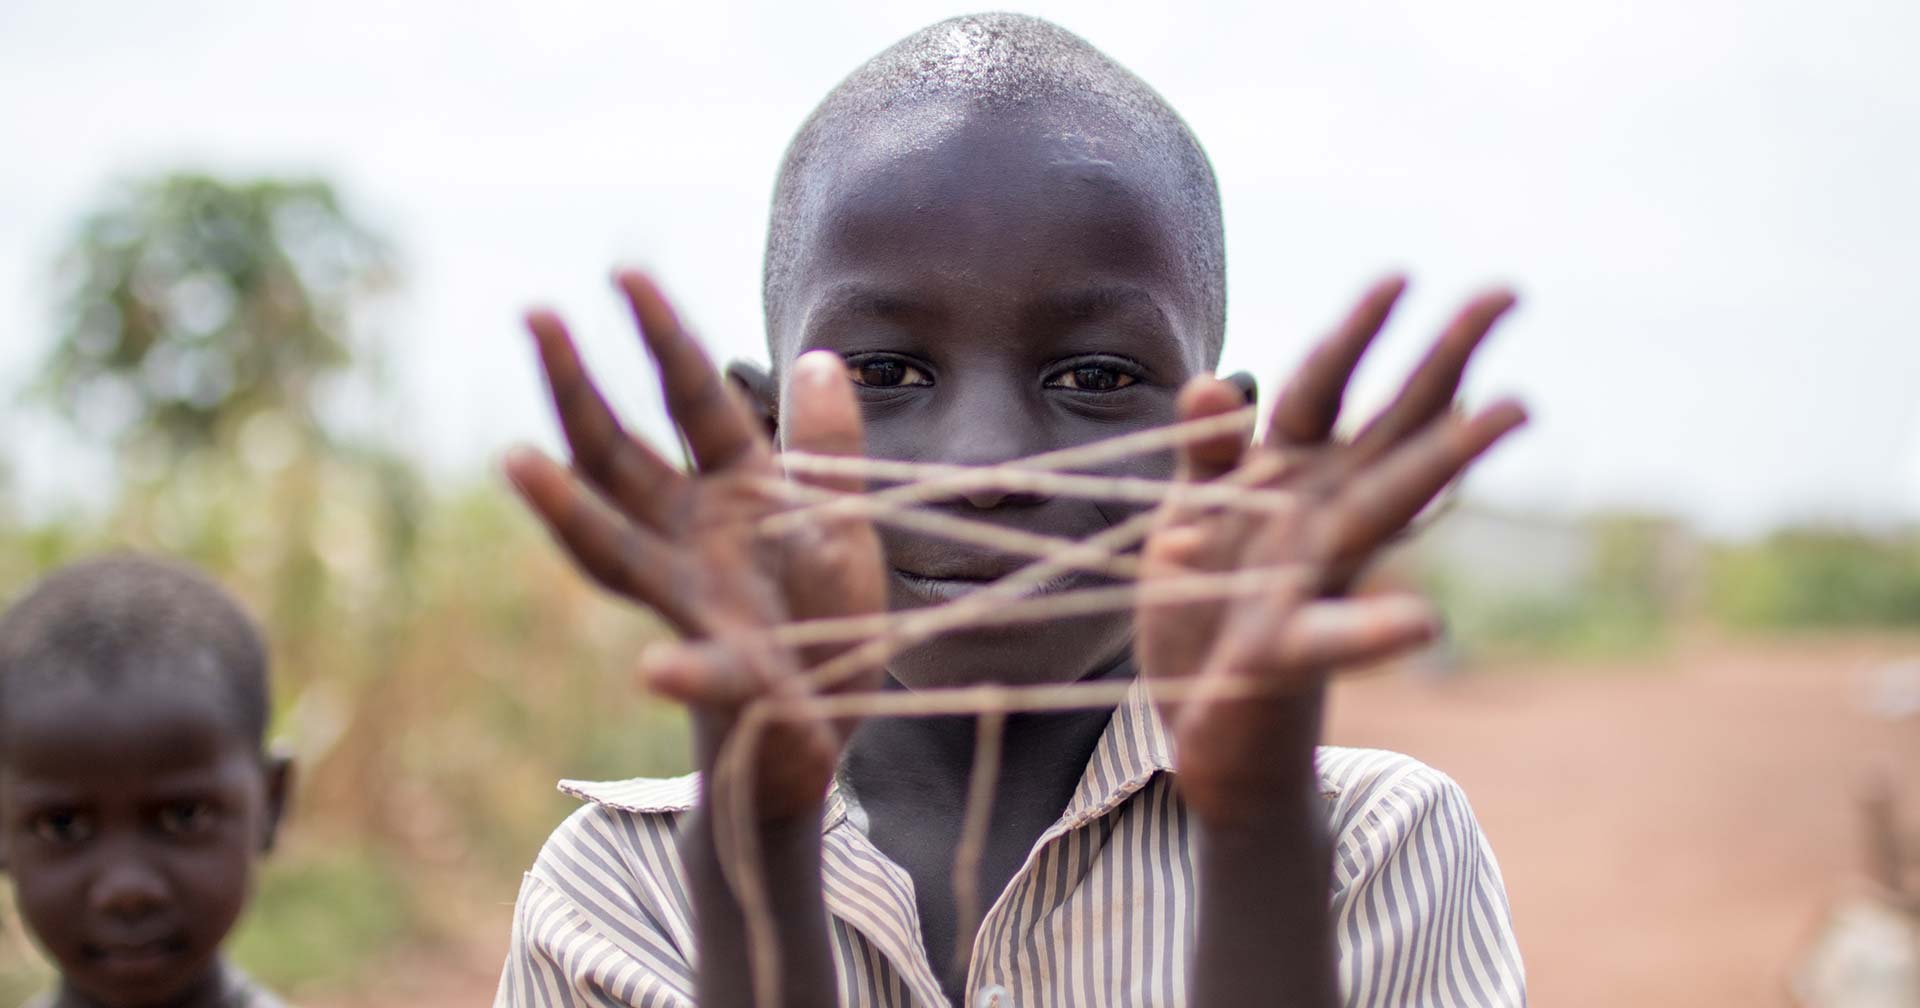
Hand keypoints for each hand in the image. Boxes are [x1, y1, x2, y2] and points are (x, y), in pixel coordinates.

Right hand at [504, 270, 884, 823]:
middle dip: (578, 389)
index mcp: (732, 484)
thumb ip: (828, 445)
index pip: (689, 397)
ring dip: (567, 510)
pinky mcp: (730, 675)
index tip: (622, 270)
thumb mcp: (841, 513)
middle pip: (619, 456)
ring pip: (617, 552)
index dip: (661, 335)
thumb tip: (820, 356)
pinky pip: (702, 672)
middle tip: (536, 316)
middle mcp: (691, 535)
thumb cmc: (826, 602)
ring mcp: (696, 602)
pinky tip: (654, 672)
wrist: (829, 708)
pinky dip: (681, 674)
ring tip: (517, 461)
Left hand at [1135, 277, 1526, 826]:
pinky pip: (1331, 637)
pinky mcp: (1284, 654)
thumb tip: (1218, 379)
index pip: (1324, 388)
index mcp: (1285, 478)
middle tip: (1507, 293)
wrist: (1207, 734)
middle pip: (1387, 424)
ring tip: (1512, 409)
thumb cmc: (1204, 612)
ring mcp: (1310, 580)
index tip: (1403, 277)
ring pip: (1384, 506)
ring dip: (1446, 456)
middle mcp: (1315, 518)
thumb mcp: (1187, 517)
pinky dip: (1374, 629)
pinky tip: (1427, 620)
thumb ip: (1206, 453)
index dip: (1356, 334)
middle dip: (1442, 358)